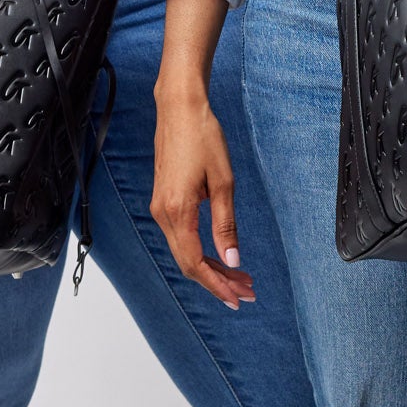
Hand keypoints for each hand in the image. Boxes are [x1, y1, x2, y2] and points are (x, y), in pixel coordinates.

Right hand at [150, 85, 255, 310]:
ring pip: (184, 251)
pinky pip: (180, 236)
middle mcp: (163, 214)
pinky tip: (219, 254)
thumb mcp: (223, 182)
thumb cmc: (203, 137)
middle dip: (217, 281)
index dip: (217, 285)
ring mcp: (160, 207)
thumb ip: (225, 224)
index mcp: (177, 211)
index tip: (237, 298)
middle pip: (188, 263)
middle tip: (246, 291)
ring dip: (211, 267)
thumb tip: (232, 259)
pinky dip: (200, 250)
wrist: (179, 108)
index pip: (195, 263)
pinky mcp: (164, 200)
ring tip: (239, 277)